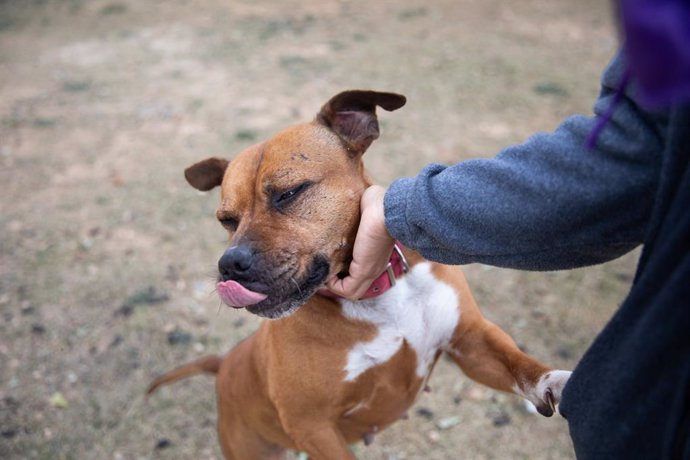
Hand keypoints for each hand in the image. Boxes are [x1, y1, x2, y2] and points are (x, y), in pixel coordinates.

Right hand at [327, 185, 394, 299]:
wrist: (388, 210)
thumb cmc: (380, 205)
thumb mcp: (366, 212)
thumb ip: (360, 211)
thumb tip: (354, 201)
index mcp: (375, 256)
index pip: (359, 274)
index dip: (344, 273)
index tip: (330, 264)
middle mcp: (374, 267)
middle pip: (355, 287)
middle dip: (337, 282)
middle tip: (323, 272)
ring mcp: (370, 271)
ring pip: (351, 291)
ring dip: (334, 285)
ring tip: (323, 273)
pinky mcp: (363, 271)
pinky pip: (346, 290)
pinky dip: (334, 285)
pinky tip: (327, 273)